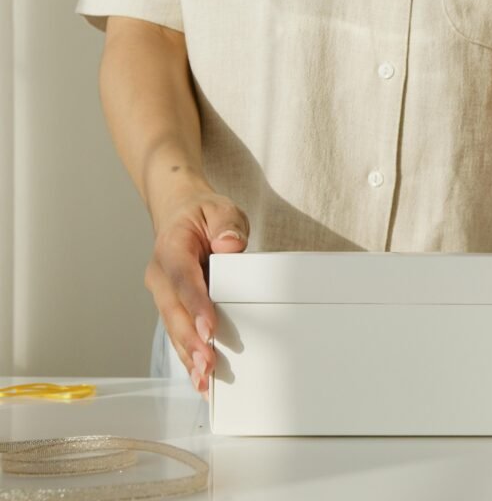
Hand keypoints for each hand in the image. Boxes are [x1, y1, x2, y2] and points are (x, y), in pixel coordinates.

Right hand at [144, 184, 248, 396]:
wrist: (182, 216)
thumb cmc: (204, 215)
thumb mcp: (220, 208)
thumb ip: (226, 224)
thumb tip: (230, 245)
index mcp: (171, 249)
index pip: (183, 279)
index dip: (195, 304)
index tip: (209, 327)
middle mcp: (162, 276)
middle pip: (174, 312)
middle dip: (190, 341)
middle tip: (208, 365)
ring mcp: (165, 295)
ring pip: (173, 330)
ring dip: (188, 357)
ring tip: (204, 382)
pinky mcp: (174, 309)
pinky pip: (179, 335)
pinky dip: (189, 357)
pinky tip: (201, 380)